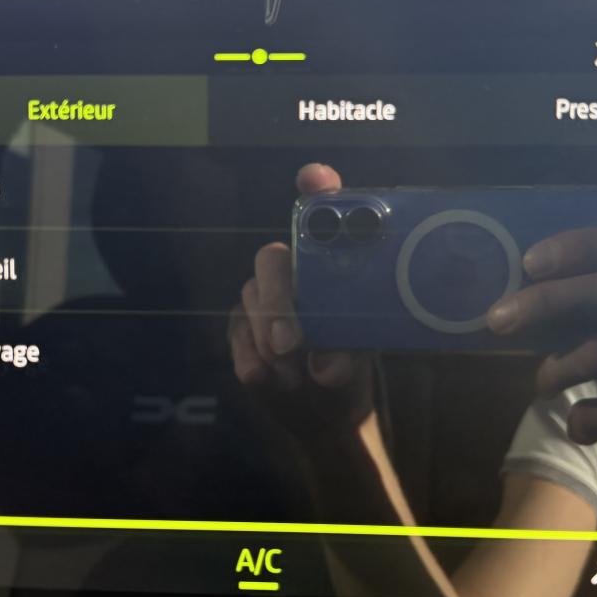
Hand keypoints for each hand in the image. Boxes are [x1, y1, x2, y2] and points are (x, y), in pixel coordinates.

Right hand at [229, 163, 372, 434]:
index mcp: (330, 268)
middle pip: (271, 259)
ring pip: (250, 300)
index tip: (316, 179)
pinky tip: (269, 381)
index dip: (317, 188)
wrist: (326, 417)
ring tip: (294, 378)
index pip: (322, 214)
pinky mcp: (240, 329)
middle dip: (277, 299)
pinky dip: (251, 361)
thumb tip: (324, 367)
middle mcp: (293, 273)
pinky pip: (236, 336)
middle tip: (288, 343)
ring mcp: (261, 299)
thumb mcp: (360, 362)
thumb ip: (347, 358)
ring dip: (268, 342)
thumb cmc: (349, 373)